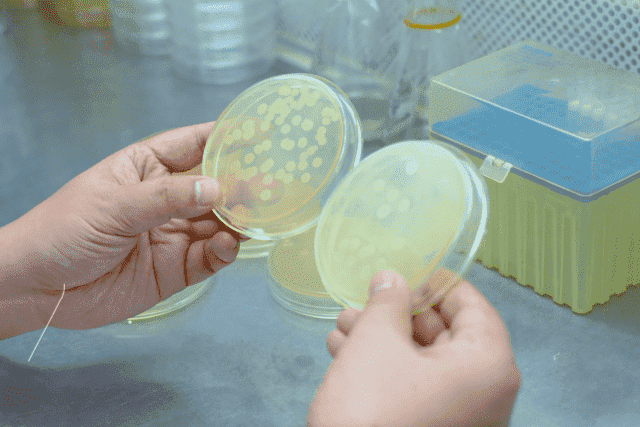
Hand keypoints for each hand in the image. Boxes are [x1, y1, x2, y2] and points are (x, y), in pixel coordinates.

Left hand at [1, 122, 246, 337]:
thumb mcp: (114, 205)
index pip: (195, 145)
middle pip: (216, 187)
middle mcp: (167, 199)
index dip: (228, 138)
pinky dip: (225, 252)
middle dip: (243, 186)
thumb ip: (167, 198)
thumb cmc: (64, 230)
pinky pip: (211, 257)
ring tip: (258, 219)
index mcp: (148, 169)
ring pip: (219, 223)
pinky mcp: (177, 269)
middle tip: (271, 187)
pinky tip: (228, 246)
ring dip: (240, 220)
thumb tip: (216, 188)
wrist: (38, 289)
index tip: (263, 133)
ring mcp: (174, 235)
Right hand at [307, 270, 520, 426]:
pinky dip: (385, 368)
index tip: (411, 270)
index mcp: (488, 366)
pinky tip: (345, 352)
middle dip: (398, 314)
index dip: (438, 284)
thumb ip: (388, 302)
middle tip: (365, 298)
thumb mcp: (376, 341)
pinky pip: (416, 389)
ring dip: (382, 339)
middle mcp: (485, 395)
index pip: (473, 307)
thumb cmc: (373, 406)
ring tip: (343, 324)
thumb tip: (392, 279)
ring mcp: (461, 419)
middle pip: (444, 336)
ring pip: (423, 362)